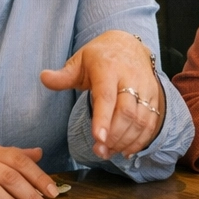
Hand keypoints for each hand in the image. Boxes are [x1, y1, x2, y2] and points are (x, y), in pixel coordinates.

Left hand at [40, 30, 163, 158]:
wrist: (129, 46)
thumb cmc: (100, 57)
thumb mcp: (79, 61)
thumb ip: (63, 75)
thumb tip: (44, 77)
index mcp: (108, 68)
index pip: (106, 96)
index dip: (103, 118)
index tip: (98, 138)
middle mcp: (130, 78)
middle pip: (126, 112)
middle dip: (114, 136)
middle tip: (99, 151)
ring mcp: (145, 88)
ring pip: (141, 120)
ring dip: (126, 141)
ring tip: (108, 152)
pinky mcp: (155, 98)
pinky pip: (151, 123)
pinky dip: (140, 140)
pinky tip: (125, 150)